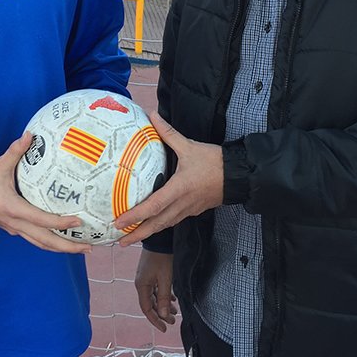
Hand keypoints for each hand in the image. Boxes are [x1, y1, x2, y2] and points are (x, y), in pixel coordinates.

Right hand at [0, 132, 90, 253]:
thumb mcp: (0, 165)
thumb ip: (15, 151)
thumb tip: (29, 134)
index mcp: (14, 209)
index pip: (41, 220)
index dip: (60, 222)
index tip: (78, 220)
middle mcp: (16, 224)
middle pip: (45, 241)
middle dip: (68, 246)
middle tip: (89, 247)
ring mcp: (16, 229)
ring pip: (41, 244)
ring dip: (61, 248)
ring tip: (81, 248)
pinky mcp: (15, 229)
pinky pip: (36, 240)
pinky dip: (51, 243)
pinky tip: (63, 240)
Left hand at [114, 114, 223, 245]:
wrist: (237, 175)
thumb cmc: (213, 161)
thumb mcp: (189, 145)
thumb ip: (168, 132)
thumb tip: (152, 115)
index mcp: (179, 189)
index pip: (153, 206)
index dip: (135, 215)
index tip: (119, 222)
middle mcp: (182, 204)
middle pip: (156, 224)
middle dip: (137, 233)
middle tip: (119, 241)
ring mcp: (188, 210)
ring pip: (164, 225)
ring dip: (147, 232)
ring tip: (130, 237)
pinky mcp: (193, 211)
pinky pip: (173, 221)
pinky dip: (160, 225)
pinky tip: (152, 225)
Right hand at [135, 249, 176, 331]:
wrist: (159, 240)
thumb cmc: (162, 258)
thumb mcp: (165, 279)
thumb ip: (164, 298)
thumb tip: (163, 315)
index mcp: (142, 286)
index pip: (147, 309)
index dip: (155, 320)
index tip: (164, 328)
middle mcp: (141, 283)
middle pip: (150, 304)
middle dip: (161, 313)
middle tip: (172, 320)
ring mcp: (145, 278)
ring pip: (154, 296)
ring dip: (163, 304)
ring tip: (174, 310)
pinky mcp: (149, 273)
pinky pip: (155, 289)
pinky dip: (163, 295)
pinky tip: (172, 298)